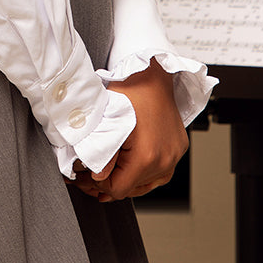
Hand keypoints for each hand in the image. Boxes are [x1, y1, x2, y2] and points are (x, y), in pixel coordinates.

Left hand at [73, 60, 187, 201]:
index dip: (96, 185)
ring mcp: (174, 155)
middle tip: (88, 175)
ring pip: (145, 184)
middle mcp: (165, 159)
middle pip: (131, 189)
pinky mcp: (178, 149)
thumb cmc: (130, 89)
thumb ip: (100, 154)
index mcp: (147, 156)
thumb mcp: (105, 121)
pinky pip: (158, 173)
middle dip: (108, 183)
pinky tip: (127, 167)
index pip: (117, 190)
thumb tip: (95, 177)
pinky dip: (142, 172)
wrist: (153, 72)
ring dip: (125, 179)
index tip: (84, 177)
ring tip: (105, 171)